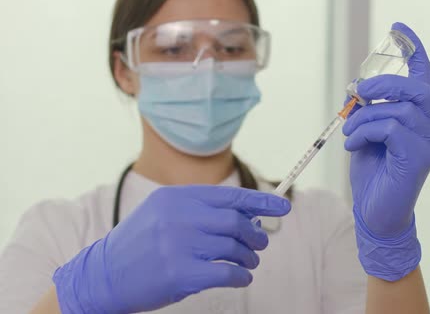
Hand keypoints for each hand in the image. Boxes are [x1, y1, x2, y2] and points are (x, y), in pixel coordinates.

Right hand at [52, 186, 290, 313]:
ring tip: (248, 263)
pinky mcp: (180, 274)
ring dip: (248, 258)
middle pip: (236, 223)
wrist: (103, 276)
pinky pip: (226, 273)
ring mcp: (178, 246)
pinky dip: (240, 276)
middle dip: (255, 235)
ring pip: (234, 248)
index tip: (282, 206)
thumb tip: (249, 216)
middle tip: (259, 245)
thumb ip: (202, 211)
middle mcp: (178, 217)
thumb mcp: (163, 214)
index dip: (260, 202)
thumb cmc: (140, 244)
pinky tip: (240, 278)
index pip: (229, 196)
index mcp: (176, 198)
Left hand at [343, 22, 429, 280]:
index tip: (400, 28)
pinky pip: (390, 127)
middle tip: (357, 91)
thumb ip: (367, 111)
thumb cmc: (373, 174)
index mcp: (419, 119)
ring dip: (365, 116)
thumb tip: (355, 88)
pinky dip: (365, 131)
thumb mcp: (366, 134)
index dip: (414, 52)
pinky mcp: (418, 156)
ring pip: (398, 108)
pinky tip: (354, 146)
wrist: (376, 213)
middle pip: (416, 88)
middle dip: (383, 83)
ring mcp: (428, 142)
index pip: (423, 79)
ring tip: (350, 135)